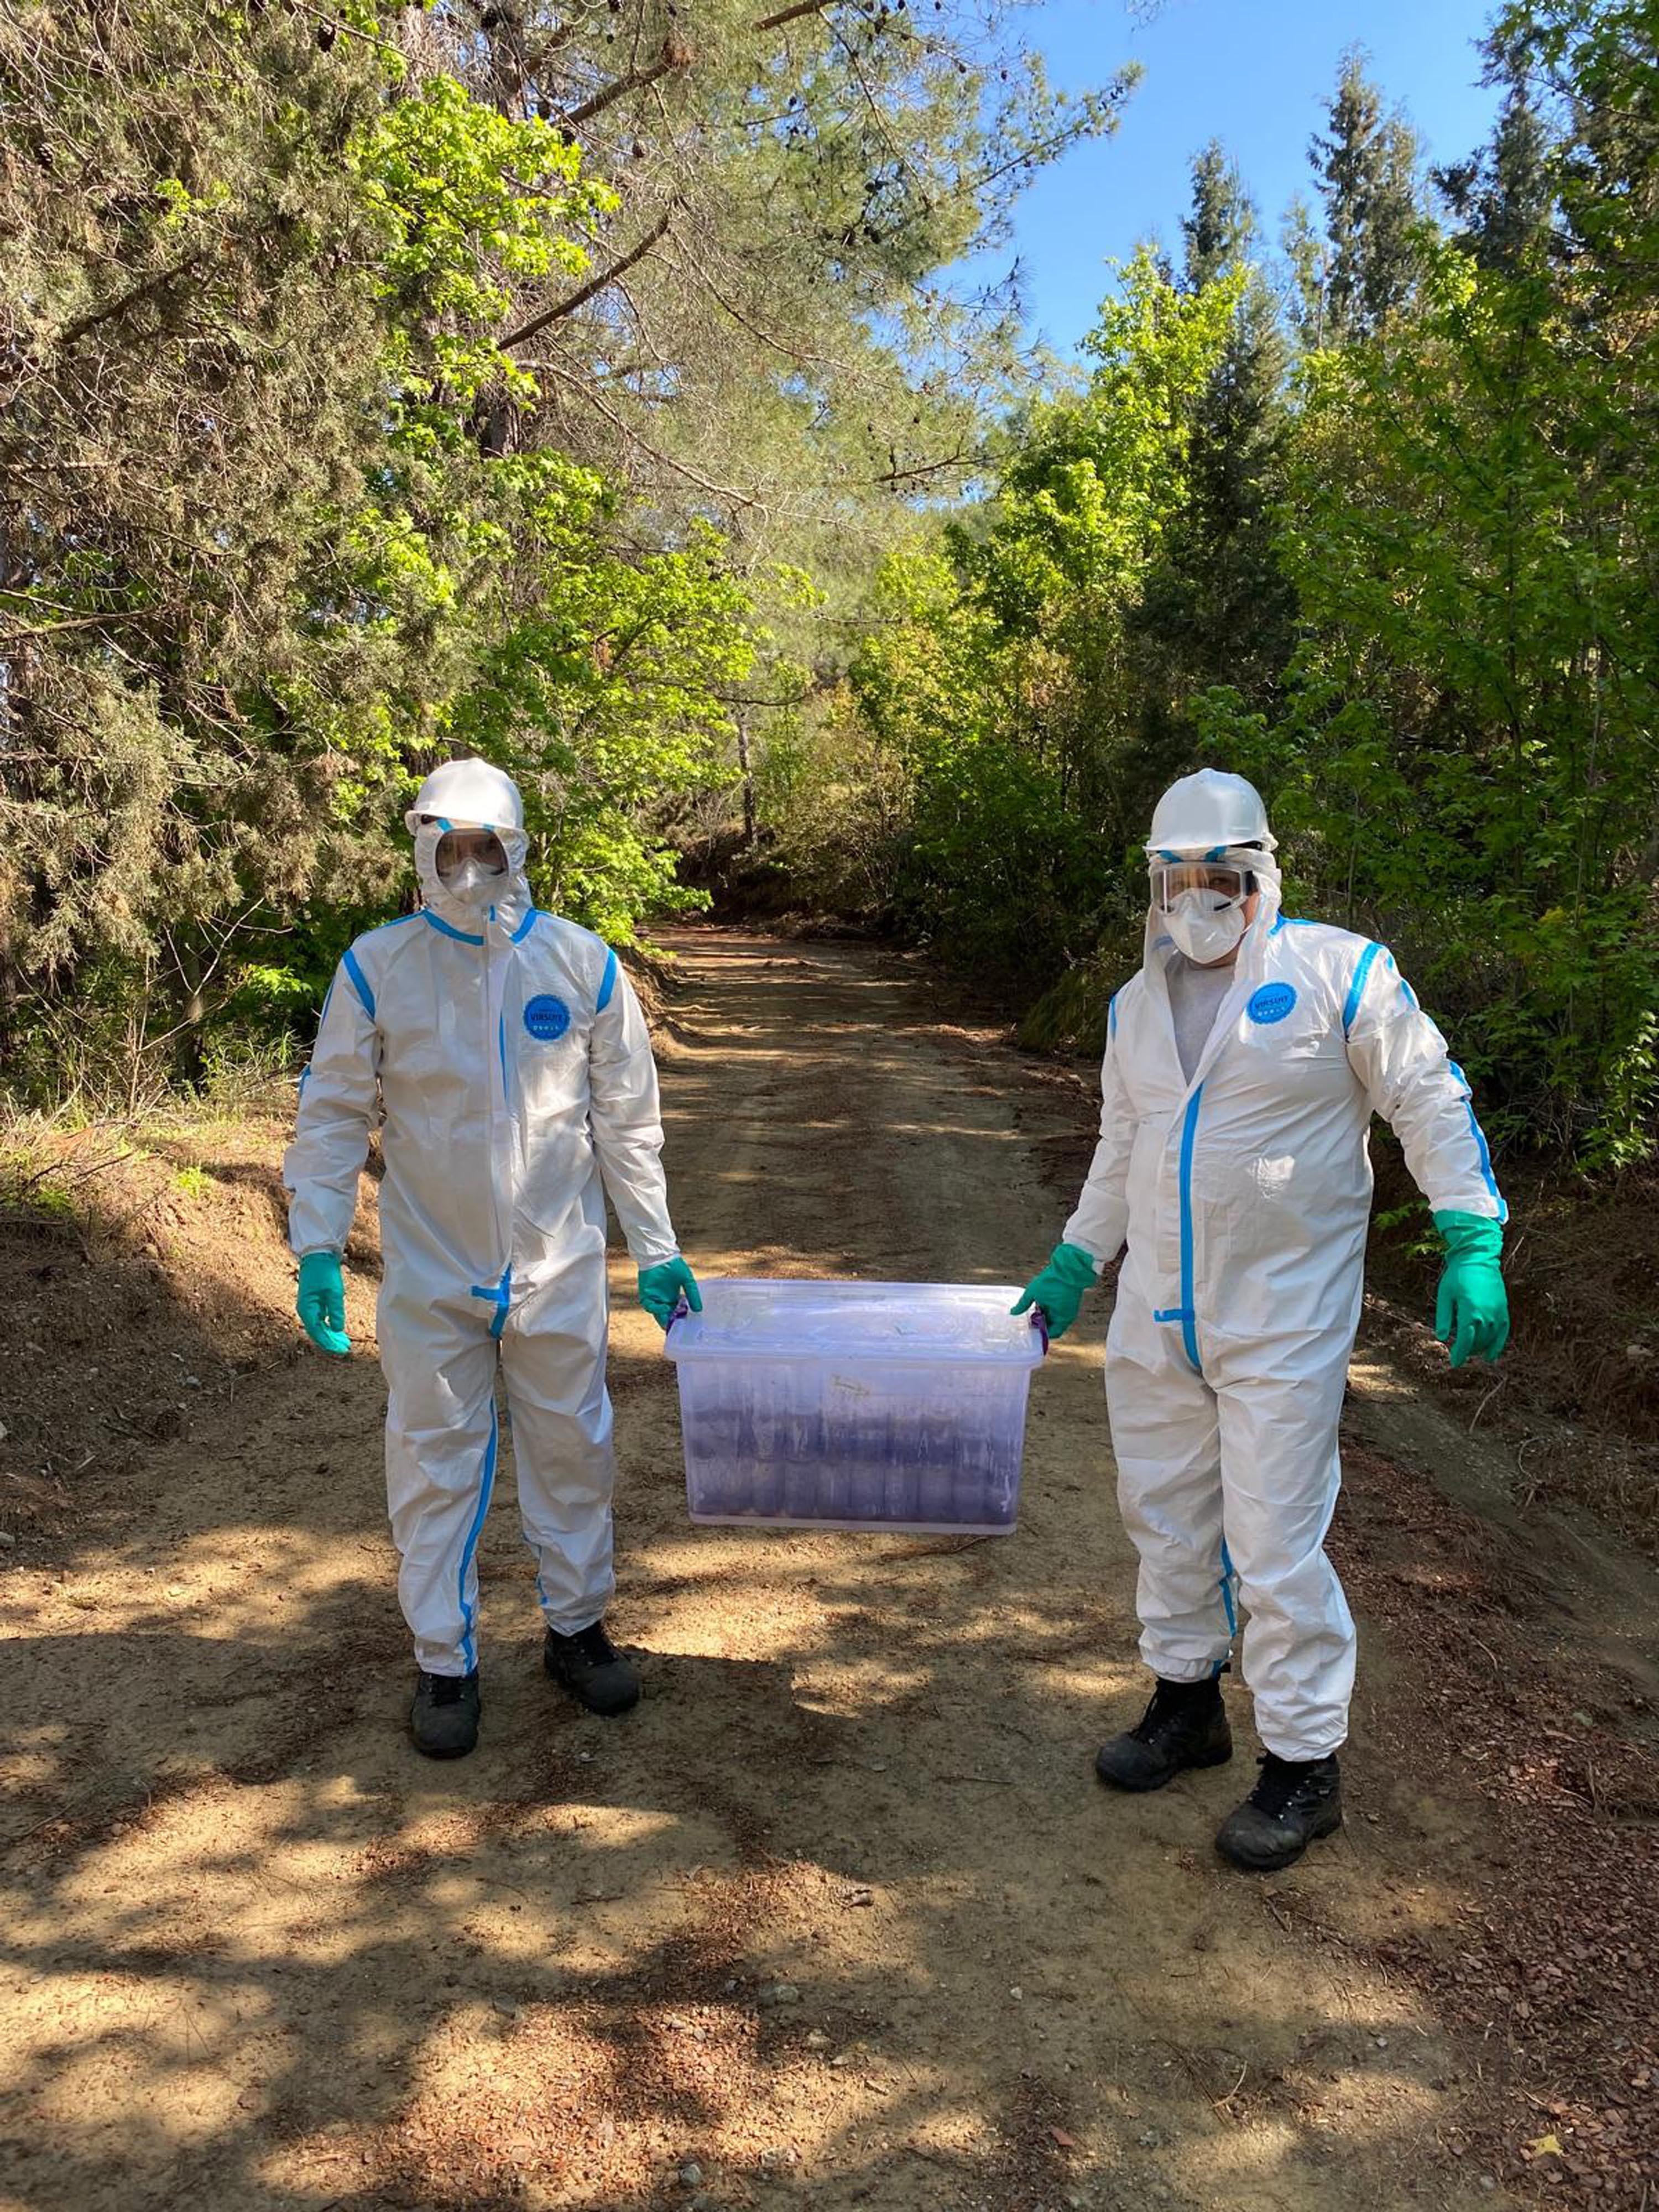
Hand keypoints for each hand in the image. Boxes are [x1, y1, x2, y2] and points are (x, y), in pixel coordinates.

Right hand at [296, 1250, 350, 1355]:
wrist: (318, 1257)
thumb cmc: (325, 1273)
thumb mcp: (334, 1293)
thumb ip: (336, 1312)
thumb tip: (337, 1329)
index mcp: (307, 1309)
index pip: (317, 1332)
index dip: (329, 1342)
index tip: (341, 1350)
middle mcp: (305, 1310)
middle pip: (317, 1332)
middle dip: (331, 1341)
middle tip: (345, 1349)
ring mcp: (309, 1307)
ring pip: (319, 1326)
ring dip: (331, 1335)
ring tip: (344, 1343)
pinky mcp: (314, 1303)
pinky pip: (321, 1319)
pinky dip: (329, 1326)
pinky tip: (338, 1331)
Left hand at [638, 1255, 701, 1329]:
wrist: (661, 1256)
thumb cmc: (674, 1266)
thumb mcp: (687, 1281)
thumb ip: (693, 1294)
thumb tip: (699, 1309)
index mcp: (672, 1296)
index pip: (675, 1312)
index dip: (679, 1319)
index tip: (685, 1325)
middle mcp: (663, 1299)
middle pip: (666, 1315)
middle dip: (671, 1323)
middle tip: (677, 1329)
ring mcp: (654, 1297)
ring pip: (657, 1313)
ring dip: (663, 1318)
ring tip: (671, 1322)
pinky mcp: (646, 1294)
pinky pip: (649, 1305)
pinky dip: (656, 1308)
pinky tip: (664, 1306)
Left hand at [1010, 1242, 1099, 1341]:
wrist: (1069, 1266)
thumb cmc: (1052, 1281)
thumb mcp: (1033, 1292)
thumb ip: (1023, 1304)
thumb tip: (1013, 1312)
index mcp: (1062, 1319)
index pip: (1051, 1333)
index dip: (1040, 1332)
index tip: (1030, 1327)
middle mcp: (1068, 1316)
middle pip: (1053, 1325)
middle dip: (1041, 1323)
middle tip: (1029, 1318)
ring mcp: (1070, 1308)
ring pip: (1055, 1317)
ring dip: (1045, 1315)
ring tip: (1034, 1308)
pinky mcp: (1070, 1300)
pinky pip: (1059, 1309)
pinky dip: (1050, 1308)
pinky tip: (1042, 1302)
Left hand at [1432, 1211, 1508, 1367]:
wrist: (1478, 1257)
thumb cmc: (1457, 1275)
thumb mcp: (1445, 1295)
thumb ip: (1444, 1317)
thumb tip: (1442, 1338)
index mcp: (1470, 1311)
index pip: (1466, 1341)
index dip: (1460, 1354)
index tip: (1454, 1362)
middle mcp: (1486, 1315)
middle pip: (1477, 1342)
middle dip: (1468, 1350)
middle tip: (1458, 1354)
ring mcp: (1497, 1313)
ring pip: (1490, 1339)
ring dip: (1480, 1348)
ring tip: (1470, 1351)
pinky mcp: (1504, 1309)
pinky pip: (1503, 1333)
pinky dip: (1498, 1345)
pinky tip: (1491, 1355)